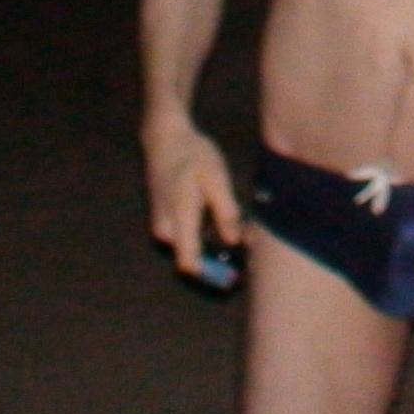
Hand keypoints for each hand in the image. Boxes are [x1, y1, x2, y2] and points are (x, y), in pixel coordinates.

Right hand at [142, 119, 243, 274]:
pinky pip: (187, 237)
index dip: (213, 274)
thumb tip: (235, 242)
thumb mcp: (216, 178)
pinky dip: (206, 235)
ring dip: (215, 246)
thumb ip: (226, 212)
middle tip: (249, 247)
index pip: (189, 264)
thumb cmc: (193, 155)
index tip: (236, 274)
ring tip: (244, 233)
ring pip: (192, 247)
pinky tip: (226, 222)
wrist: (165, 138)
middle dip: (220, 258)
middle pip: (194, 258)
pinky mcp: (166, 221)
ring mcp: (163, 226)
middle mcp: (166, 229)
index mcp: (179, 218)